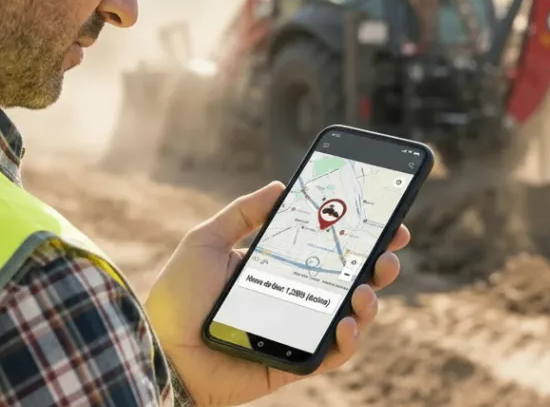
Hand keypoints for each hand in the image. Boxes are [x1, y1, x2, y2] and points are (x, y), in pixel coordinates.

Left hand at [143, 181, 410, 406]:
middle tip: (390, 251)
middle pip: (350, 280)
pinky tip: (346, 322)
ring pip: (352, 317)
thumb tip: (280, 185)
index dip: (360, 234)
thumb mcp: (206, 241)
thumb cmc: (177, 298)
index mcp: (278, 268)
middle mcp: (295, 298)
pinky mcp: (295, 364)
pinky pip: (332, 355)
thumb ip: (242, 213)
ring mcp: (298, 332)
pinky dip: (348, 340)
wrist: (159, 350)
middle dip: (379, 264)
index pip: (328, 248)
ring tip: (366, 289)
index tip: (386, 217)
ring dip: (370, 301)